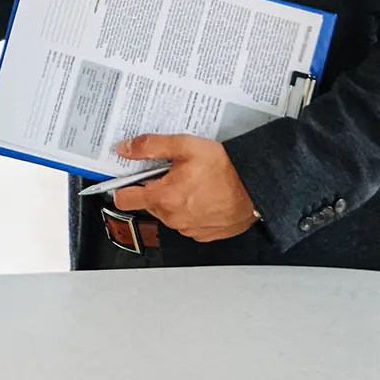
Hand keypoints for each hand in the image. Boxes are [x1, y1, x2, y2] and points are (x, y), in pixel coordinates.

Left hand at [111, 134, 257, 242]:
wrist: (257, 186)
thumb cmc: (224, 167)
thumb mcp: (184, 145)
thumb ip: (150, 146)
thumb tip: (124, 148)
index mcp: (163, 197)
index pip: (124, 199)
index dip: (123, 187)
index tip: (128, 179)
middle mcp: (172, 218)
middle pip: (149, 203)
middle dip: (156, 188)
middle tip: (173, 172)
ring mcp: (188, 229)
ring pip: (169, 213)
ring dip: (174, 200)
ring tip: (193, 183)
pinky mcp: (204, 234)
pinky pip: (187, 222)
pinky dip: (191, 211)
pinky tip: (204, 196)